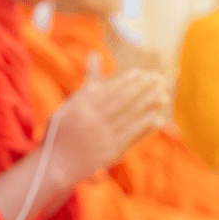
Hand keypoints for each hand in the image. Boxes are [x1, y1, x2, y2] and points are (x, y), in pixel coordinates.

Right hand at [52, 53, 168, 179]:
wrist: (55, 165)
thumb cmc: (61, 132)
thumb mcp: (68, 105)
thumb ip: (86, 83)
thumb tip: (94, 55)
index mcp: (81, 108)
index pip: (109, 91)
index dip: (127, 81)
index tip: (141, 73)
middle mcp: (91, 120)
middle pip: (122, 101)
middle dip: (142, 89)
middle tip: (158, 79)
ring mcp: (102, 137)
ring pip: (130, 117)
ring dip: (148, 105)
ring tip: (162, 95)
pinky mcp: (110, 152)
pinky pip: (131, 136)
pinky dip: (145, 126)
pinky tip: (157, 118)